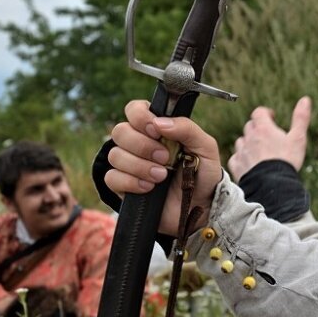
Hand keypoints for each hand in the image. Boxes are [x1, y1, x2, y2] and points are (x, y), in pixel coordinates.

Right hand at [104, 100, 223, 235]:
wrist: (201, 207)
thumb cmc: (204, 173)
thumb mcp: (205, 147)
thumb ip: (187, 129)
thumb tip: (160, 122)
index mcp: (158, 128)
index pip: (134, 109)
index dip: (140, 116)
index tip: (155, 129)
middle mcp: (140, 143)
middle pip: (120, 131)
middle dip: (142, 145)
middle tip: (165, 158)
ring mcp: (130, 164)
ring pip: (115, 155)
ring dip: (139, 165)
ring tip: (162, 176)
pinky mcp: (124, 186)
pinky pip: (112, 178)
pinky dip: (131, 182)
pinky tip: (149, 188)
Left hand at [227, 96, 311, 178]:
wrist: (273, 186)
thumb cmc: (287, 161)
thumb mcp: (298, 138)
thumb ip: (301, 117)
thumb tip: (306, 99)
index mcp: (264, 129)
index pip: (259, 112)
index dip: (265, 113)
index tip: (272, 117)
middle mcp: (250, 138)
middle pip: (249, 126)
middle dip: (258, 128)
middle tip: (268, 136)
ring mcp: (242, 152)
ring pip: (241, 141)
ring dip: (248, 142)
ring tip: (259, 150)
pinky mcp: (237, 166)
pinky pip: (235, 158)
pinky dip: (241, 158)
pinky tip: (249, 163)